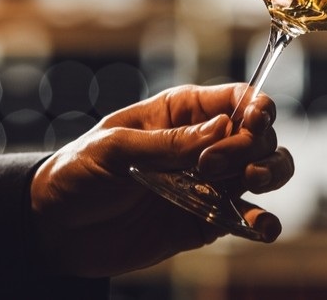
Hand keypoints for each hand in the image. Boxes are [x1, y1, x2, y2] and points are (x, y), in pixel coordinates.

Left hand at [29, 83, 293, 276]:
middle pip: (259, 134)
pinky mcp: (208, 220)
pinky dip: (263, 222)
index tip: (250, 124)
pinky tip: (261, 227)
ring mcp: (210, 183)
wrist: (55, 229)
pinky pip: (248, 218)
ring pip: (267, 170)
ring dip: (271, 174)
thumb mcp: (116, 148)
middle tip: (211, 167)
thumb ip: (170, 142)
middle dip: (253, 145)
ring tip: (250, 183)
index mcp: (183, 112)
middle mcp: (205, 144)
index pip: (238, 98)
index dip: (256, 107)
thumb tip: (224, 128)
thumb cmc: (79, 172)